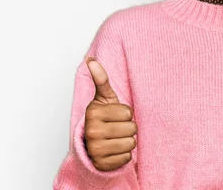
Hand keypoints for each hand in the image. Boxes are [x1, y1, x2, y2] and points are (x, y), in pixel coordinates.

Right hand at [84, 57, 137, 171]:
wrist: (92, 144)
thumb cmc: (103, 118)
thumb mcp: (103, 99)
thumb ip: (101, 80)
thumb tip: (90, 59)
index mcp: (93, 113)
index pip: (128, 113)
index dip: (126, 114)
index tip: (115, 115)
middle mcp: (92, 131)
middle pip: (131, 128)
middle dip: (128, 128)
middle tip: (116, 128)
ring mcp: (95, 149)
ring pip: (131, 143)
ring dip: (127, 141)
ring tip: (116, 138)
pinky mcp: (101, 164)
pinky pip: (126, 158)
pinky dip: (123, 155)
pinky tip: (114, 150)